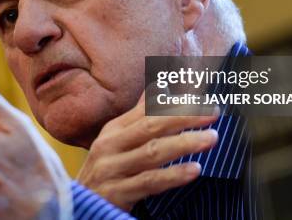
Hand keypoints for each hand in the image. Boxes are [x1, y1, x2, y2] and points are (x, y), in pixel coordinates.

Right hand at [76, 93, 218, 210]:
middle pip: (151, 126)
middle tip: (213, 111)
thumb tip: (161, 86)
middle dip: (184, 117)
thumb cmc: (106, 170)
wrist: (78, 205)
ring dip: (184, 143)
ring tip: (211, 137)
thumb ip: (140, 115)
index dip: (175, 101)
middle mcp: (110, 146)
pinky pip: (149, 182)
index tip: (203, 96)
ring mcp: (112, 169)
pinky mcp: (116, 193)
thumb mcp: (117, 141)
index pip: (147, 110)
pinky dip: (172, 175)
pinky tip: (194, 169)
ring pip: (152, 152)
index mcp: (114, 130)